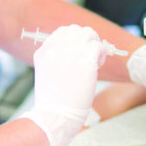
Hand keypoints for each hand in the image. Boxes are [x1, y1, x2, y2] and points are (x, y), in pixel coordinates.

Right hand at [20, 25, 106, 145]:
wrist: (55, 115)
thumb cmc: (53, 101)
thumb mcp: (47, 73)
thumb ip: (57, 58)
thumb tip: (77, 50)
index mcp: (43, 51)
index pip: (63, 32)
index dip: (75, 40)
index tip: (78, 53)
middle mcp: (55, 47)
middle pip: (77, 30)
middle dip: (86, 41)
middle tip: (89, 58)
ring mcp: (70, 51)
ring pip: (89, 34)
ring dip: (94, 46)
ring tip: (94, 62)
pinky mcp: (85, 58)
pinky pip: (98, 46)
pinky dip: (101, 54)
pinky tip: (98, 67)